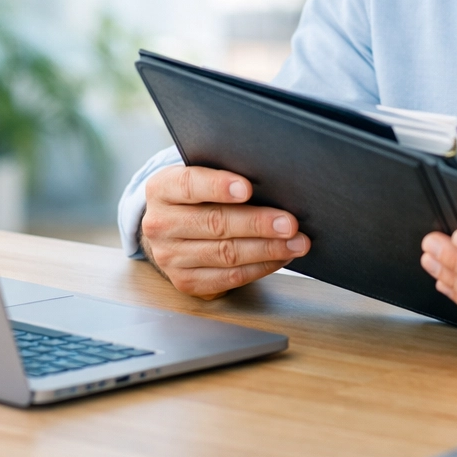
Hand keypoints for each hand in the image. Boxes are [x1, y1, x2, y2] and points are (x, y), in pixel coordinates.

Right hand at [140, 165, 309, 298]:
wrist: (171, 228)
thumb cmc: (196, 195)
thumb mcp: (199, 175)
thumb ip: (224, 176)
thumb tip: (273, 184)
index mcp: (162, 189)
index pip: (189, 185)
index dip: (219, 186)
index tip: (248, 188)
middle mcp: (160, 224)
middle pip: (214, 223)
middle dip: (258, 223)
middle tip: (290, 223)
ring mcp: (170, 257)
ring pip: (225, 254)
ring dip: (267, 249)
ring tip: (296, 242)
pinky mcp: (186, 281)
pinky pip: (229, 277)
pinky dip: (260, 267)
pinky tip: (280, 257)